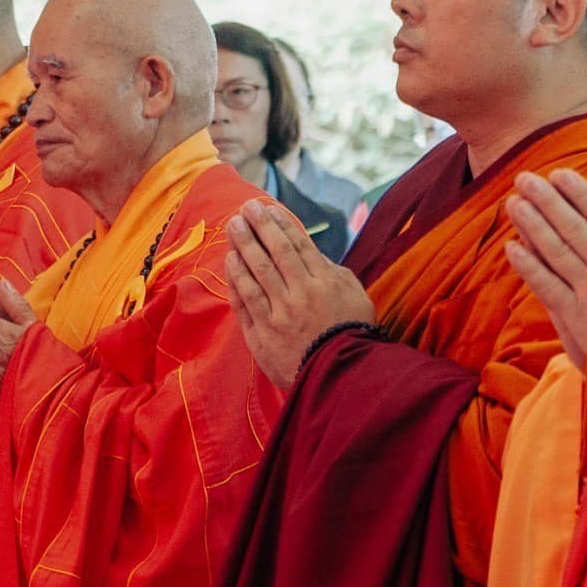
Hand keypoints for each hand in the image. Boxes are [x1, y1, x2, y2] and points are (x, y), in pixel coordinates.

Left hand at [224, 198, 377, 390]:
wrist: (339, 377)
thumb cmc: (352, 335)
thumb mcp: (356, 297)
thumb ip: (336, 273)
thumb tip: (316, 255)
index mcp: (324, 283)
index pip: (297, 246)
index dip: (280, 225)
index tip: (267, 208)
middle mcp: (299, 294)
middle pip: (273, 254)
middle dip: (258, 227)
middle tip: (245, 209)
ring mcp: (278, 315)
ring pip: (255, 273)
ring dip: (242, 246)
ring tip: (232, 226)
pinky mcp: (262, 334)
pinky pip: (245, 301)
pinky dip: (236, 279)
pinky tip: (230, 261)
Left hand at [504, 170, 586, 370]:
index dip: (578, 193)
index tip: (559, 174)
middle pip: (570, 228)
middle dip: (545, 201)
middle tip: (524, 179)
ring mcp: (584, 294)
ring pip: (553, 252)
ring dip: (530, 225)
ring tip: (513, 204)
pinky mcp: (570, 320)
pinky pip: (545, 286)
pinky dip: (528, 266)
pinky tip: (512, 248)